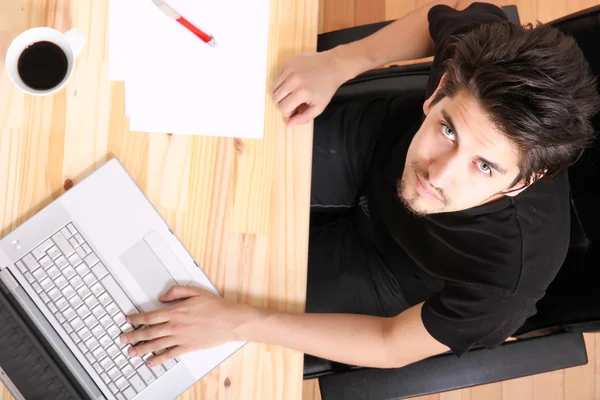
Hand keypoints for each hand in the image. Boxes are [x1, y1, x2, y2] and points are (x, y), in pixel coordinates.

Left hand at [119, 286, 253, 365]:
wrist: (230, 321)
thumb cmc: (216, 306)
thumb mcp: (195, 291)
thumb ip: (176, 291)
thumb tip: (162, 297)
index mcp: (176, 311)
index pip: (150, 316)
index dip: (137, 319)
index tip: (128, 320)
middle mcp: (175, 326)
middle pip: (149, 332)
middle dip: (133, 335)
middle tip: (123, 339)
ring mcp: (180, 338)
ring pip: (155, 344)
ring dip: (141, 349)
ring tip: (131, 352)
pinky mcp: (188, 347)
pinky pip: (169, 354)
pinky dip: (158, 359)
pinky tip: (151, 362)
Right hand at [272, 48, 347, 125]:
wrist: (333, 66)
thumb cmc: (326, 88)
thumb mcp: (319, 107)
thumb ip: (303, 118)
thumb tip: (289, 124)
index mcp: (301, 93)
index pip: (282, 108)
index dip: (288, 112)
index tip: (296, 109)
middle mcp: (293, 80)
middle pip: (275, 98)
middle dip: (283, 103)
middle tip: (294, 101)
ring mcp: (289, 70)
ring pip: (273, 88)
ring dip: (281, 93)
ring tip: (292, 92)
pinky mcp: (287, 63)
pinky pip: (276, 78)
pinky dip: (281, 83)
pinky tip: (292, 84)